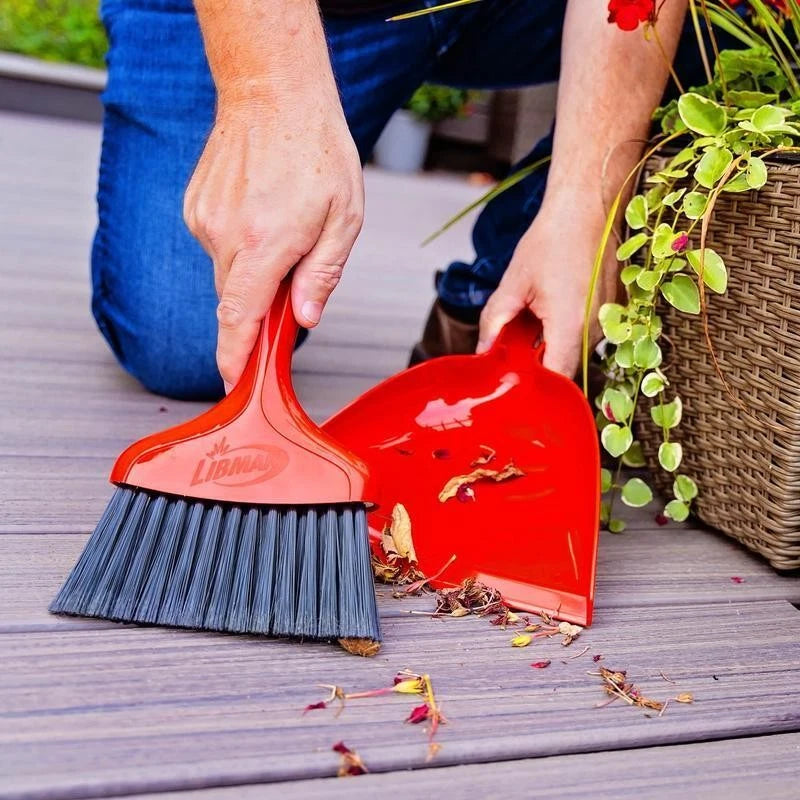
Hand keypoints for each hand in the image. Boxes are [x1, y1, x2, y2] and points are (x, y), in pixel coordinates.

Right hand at [183, 95, 363, 387]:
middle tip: (293, 272)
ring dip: (253, 267)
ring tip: (280, 224)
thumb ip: (322, 275)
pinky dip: (240, 244)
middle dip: (261, 303)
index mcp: (265, 244)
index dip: (235, 356)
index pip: (241, 317)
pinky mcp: (195, 208)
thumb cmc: (317, 152)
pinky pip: (218, 246)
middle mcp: (226, 236)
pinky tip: (260, 211)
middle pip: (236, 299)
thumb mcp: (343, 219)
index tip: (232, 381)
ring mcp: (204, 221)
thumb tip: (305, 319)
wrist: (272, 94)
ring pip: (228, 273)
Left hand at [477, 192, 619, 377]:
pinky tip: (550, 308)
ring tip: (532, 318)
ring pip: (574, 351)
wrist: (588, 206)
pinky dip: (564, 330)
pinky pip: (585, 334)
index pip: (556, 380)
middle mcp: (596, 329)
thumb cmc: (553, 239)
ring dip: (550, 345)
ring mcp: (608, 321)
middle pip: (564, 368)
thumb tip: (483, 351)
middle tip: (511, 350)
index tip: (513, 385)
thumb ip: (495, 321)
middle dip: (537, 366)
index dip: (534, 388)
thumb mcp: (513, 282)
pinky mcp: (612, 312)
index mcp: (571, 326)